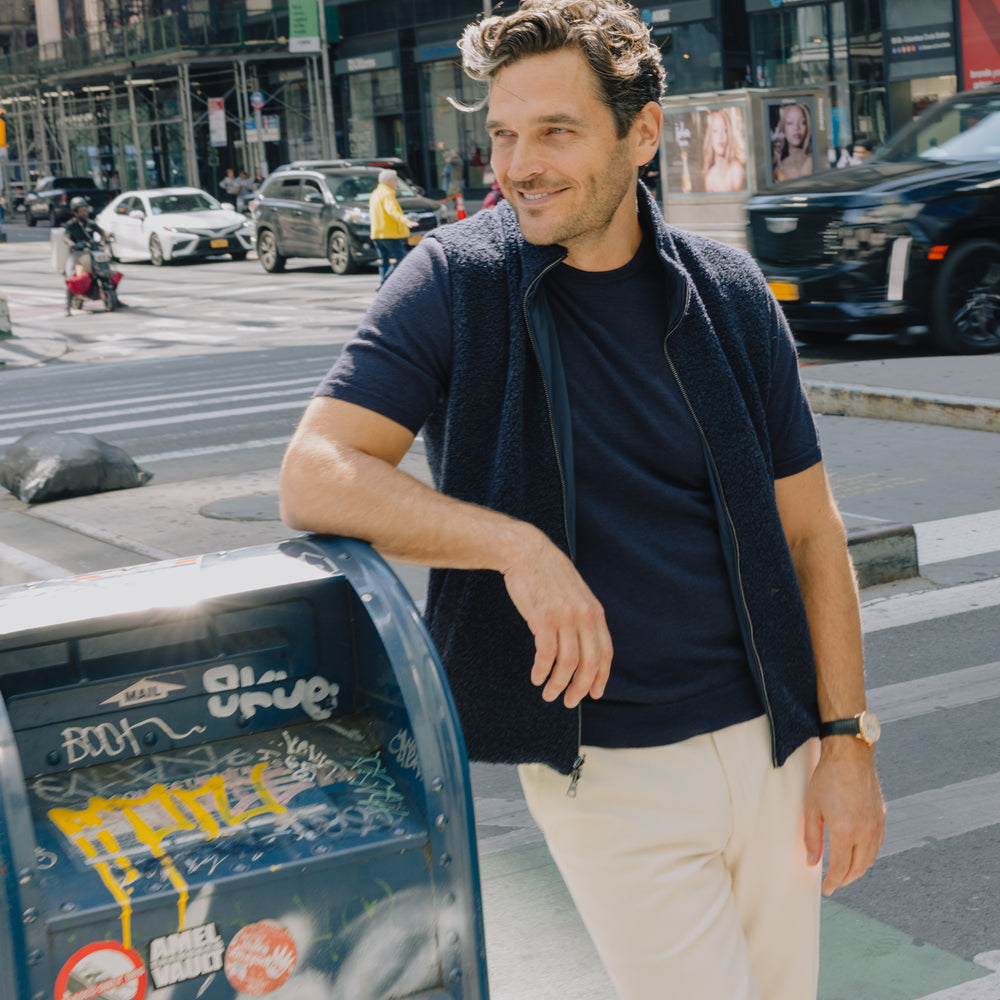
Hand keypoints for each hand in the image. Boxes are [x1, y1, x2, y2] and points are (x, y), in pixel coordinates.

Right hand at [500, 528, 612, 708]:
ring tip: (549, 694)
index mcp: (595, 612)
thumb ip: (582, 616)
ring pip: (568, 663)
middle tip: (569, 701)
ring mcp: (564, 617)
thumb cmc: (547, 573)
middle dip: (581, 688)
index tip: (595, 694)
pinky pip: (546, 655)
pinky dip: (542, 672)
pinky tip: (536, 678)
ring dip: (558, 685)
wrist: (526, 551)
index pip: (605, 653)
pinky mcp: (542, 618)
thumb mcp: (575, 593)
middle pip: (590, 663)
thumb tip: (583, 644)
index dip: (601, 677)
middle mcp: (584, 616)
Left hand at [804, 737, 885, 894]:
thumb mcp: (811, 808)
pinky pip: (878, 844)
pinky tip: (859, 852)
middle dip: (845, 879)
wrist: (850, 755)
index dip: (833, 882)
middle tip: (835, 882)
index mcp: (846, 833)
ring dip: (858, 869)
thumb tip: (812, 861)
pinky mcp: (881, 816)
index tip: (827, 889)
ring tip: (846, 871)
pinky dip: (868, 854)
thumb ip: (812, 837)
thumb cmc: (827, 778)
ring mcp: (876, 825)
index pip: (840, 868)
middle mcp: (865, 833)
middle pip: (858, 868)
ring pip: (870, 858)